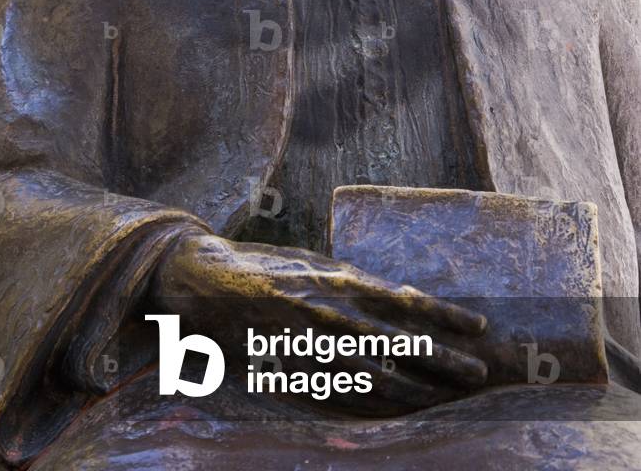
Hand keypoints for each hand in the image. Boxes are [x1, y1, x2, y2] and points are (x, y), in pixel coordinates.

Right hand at [147, 230, 487, 412]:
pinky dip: (369, 406)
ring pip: (371, 372)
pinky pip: (336, 395)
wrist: (204, 279)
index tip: (478, 327)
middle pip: (396, 340)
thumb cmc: (264, 266)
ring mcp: (307, 343)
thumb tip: (397, 298)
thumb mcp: (312, 264)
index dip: (442, 314)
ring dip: (414, 388)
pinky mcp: (288, 369)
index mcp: (336, 276)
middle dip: (441, 359)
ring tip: (446, 399)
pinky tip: (394, 416)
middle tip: (478, 372)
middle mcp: (328, 308)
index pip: (403, 298)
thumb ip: (351, 282)